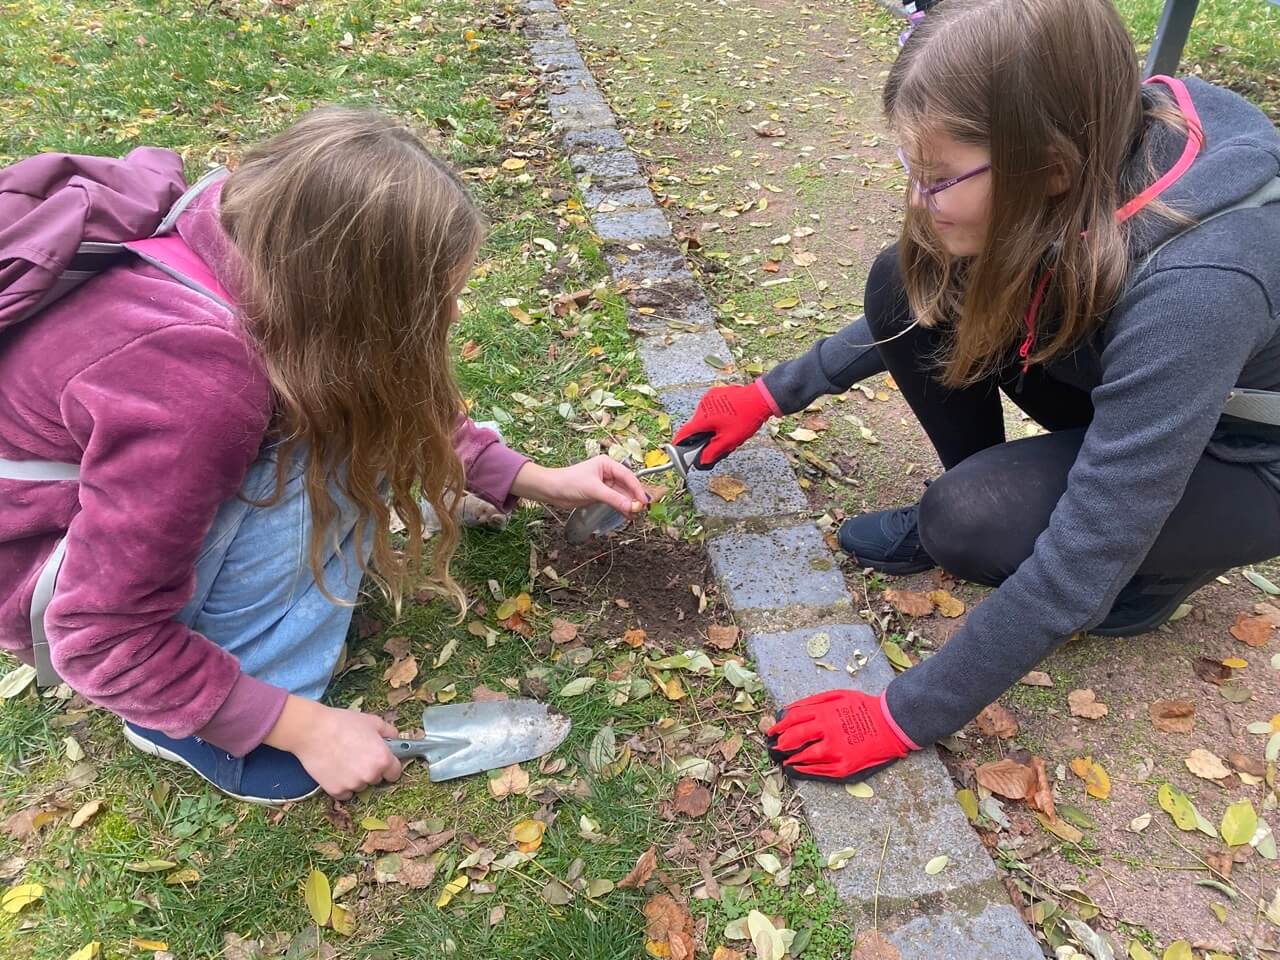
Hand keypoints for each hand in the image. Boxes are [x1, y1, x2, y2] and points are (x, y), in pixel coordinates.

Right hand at [265, 696, 401, 799]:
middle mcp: (371, 775)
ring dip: (355, 777)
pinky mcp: (336, 791)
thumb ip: (389, 732)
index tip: (382, 762)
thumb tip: (395, 739)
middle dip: (370, 769)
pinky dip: (342, 785)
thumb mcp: (372, 721)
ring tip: (343, 758)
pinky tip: (335, 769)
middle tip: (357, 754)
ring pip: (360, 786)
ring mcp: (353, 785)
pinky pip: (345, 793)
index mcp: (383, 759)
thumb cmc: (343, 723)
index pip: (395, 773)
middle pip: (376, 779)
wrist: (312, 730)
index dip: (389, 766)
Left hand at [511, 457, 647, 515]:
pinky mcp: (600, 495)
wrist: (551, 490)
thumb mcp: (594, 490)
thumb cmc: (569, 482)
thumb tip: (631, 507)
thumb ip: (614, 499)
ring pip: (622, 495)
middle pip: (627, 486)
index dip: (637, 489)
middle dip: (634, 498)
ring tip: (635, 515)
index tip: (644, 501)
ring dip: (628, 504)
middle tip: (641, 511)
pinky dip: (621, 508)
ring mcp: (604, 484)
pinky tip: (627, 515)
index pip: (628, 476)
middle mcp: (608, 473)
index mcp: (607, 464)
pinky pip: (615, 501)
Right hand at [672, 381, 776, 468]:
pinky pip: (712, 408)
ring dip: (712, 425)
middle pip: (696, 426)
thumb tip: (702, 461)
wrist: (760, 398)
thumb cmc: (746, 418)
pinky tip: (729, 418)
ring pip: (705, 417)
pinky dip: (717, 415)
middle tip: (717, 441)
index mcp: (703, 418)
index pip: (684, 433)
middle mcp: (703, 406)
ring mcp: (709, 398)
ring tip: (728, 428)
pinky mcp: (717, 392)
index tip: (678, 451)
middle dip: (704, 435)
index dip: (679, 444)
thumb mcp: (730, 440)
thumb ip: (713, 452)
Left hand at [766, 689, 916, 781]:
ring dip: (792, 759)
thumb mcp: (837, 695)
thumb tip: (788, 710)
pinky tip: (799, 768)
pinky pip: (820, 771)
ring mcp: (835, 751)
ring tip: (785, 760)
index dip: (779, 726)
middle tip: (775, 748)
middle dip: (782, 743)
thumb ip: (812, 702)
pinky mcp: (844, 766)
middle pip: (795, 738)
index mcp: (824, 713)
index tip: (771, 731)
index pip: (792, 719)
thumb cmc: (862, 707)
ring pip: (805, 757)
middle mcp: (827, 732)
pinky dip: (806, 770)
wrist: (890, 724)